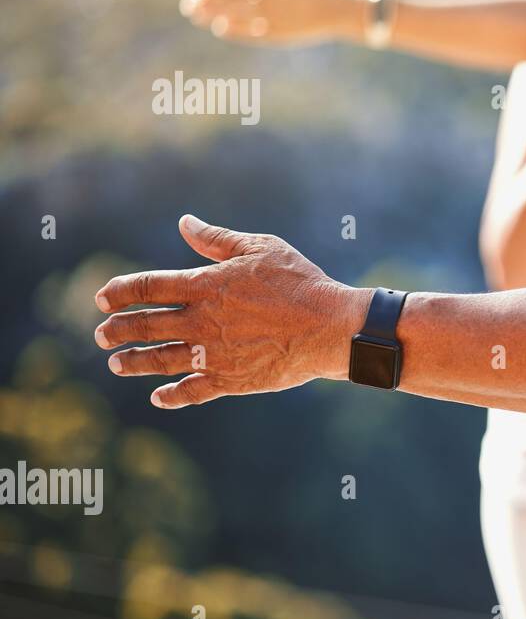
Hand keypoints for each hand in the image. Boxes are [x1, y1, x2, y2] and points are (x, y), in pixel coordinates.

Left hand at [93, 216, 368, 407]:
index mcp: (207, 286)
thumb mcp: (261, 249)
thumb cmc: (300, 282)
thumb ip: (217, 240)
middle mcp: (202, 320)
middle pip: (145, 325)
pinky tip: (158, 396)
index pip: (148, 287)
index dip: (120, 291)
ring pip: (159, 359)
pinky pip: (191, 390)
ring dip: (133, 361)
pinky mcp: (230, 379)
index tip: (102, 299)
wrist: (331, 327)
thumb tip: (185, 222)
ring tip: (117, 363)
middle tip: (103, 334)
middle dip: (118, 329)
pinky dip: (171, 395)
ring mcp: (213, 353)